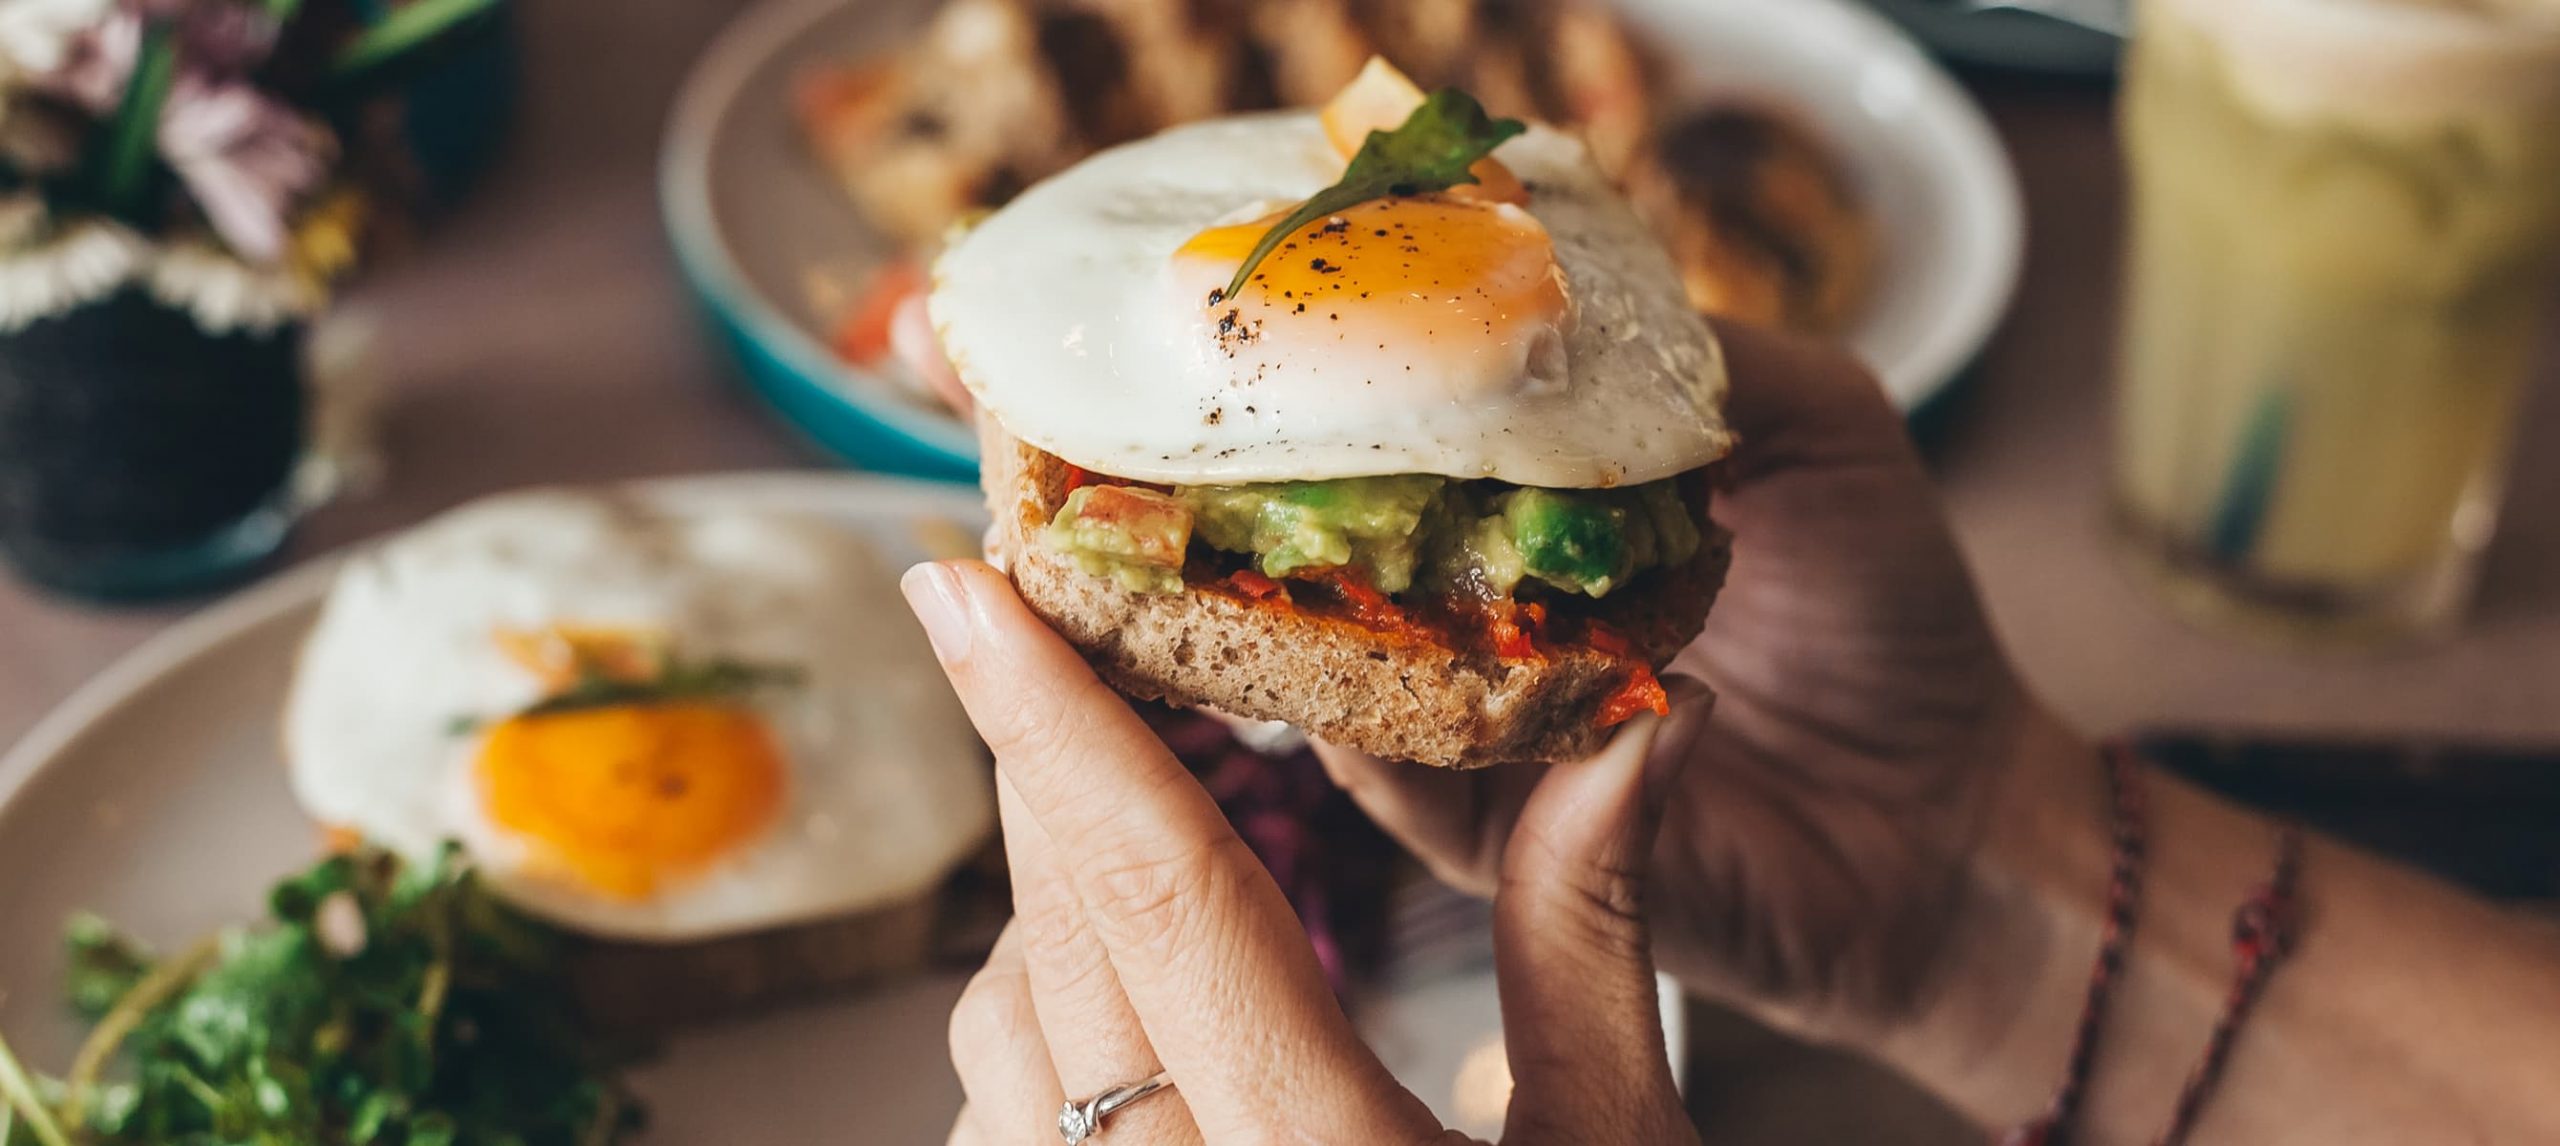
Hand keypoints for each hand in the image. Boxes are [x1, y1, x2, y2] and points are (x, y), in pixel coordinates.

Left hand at [903, 559, 1703, 1144]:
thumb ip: (1591, 938)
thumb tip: (1635, 717)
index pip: (1167, 898)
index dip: (1060, 723)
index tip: (963, 580)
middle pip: (1063, 938)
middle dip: (1052, 771)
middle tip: (1059, 637)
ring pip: (1001, 1029)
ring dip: (1054, 912)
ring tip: (1149, 849)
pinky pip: (996, 1123)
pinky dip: (1045, 1031)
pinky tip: (1140, 1018)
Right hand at [1315, 323, 2047, 1046]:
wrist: (1952, 809)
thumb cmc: (1892, 608)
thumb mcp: (1821, 422)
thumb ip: (1699, 355)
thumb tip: (1546, 302)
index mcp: (1545, 506)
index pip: (1414, 440)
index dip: (1348, 395)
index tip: (1288, 344)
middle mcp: (1496, 609)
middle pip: (1341, 557)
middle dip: (1286, 514)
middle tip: (1237, 466)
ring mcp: (1487, 727)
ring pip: (1345, 678)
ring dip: (1316, 628)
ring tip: (1297, 572)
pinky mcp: (1503, 843)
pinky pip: (1407, 797)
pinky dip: (1385, 750)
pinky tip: (1394, 696)